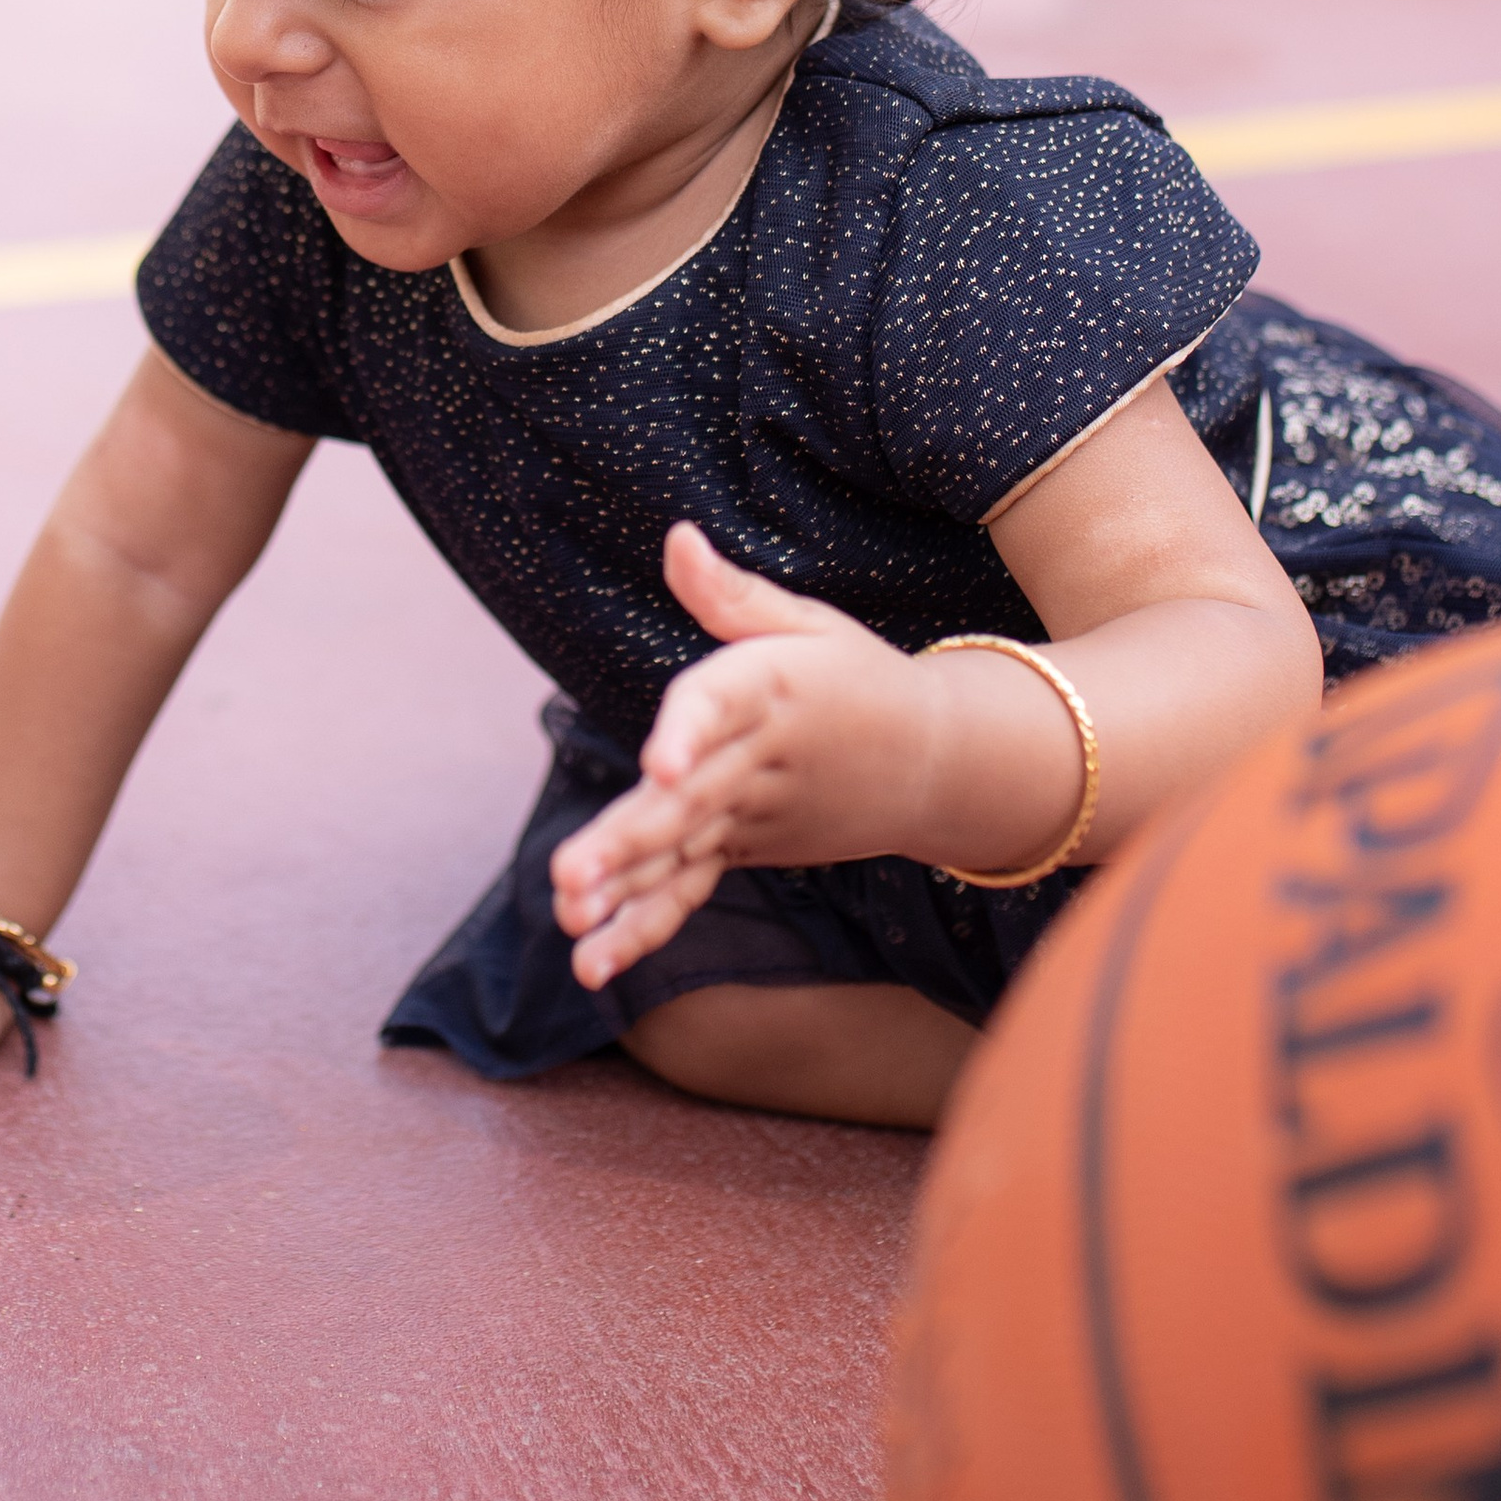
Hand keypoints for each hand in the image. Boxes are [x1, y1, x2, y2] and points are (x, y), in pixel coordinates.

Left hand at [550, 523, 932, 989]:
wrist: (935, 762)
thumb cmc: (857, 678)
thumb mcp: (808, 625)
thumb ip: (730, 593)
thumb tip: (676, 536)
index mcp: (772, 690)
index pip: (721, 705)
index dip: (687, 730)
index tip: (657, 765)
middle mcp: (758, 761)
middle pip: (686, 801)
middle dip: (624, 841)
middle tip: (565, 875)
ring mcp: (750, 816)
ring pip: (681, 854)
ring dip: (622, 891)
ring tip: (566, 919)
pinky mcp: (743, 849)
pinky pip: (688, 890)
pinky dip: (642, 927)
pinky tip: (592, 964)